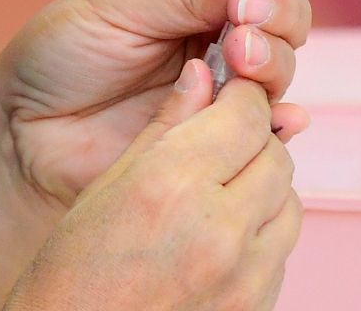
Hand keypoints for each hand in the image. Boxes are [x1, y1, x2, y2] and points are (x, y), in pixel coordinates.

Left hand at [0, 0, 321, 209]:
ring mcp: (222, 84)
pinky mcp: (217, 135)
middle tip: (244, 19)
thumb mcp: (116, 5)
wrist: (25, 131)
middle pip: (286, 15)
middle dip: (279, 12)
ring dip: (273, 61)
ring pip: (281, 68)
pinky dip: (280, 123)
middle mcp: (219, 30)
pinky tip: (278, 119)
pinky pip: (266, 130)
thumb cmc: (61, 53)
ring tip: (238, 60)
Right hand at [6, 63, 299, 310]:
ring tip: (216, 198)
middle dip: (253, 142)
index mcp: (172, 185)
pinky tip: (217, 241)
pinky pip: (280, 254)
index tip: (230, 95)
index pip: (246, 116)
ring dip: (262, 190)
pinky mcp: (256, 309)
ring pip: (288, 205)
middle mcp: (220, 230)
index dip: (241, 98)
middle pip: (276, 157)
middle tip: (219, 145)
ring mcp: (245, 278)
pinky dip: (260, 237)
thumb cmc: (72, 271)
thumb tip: (201, 73)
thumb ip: (165, 126)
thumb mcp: (107, 186)